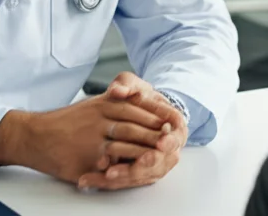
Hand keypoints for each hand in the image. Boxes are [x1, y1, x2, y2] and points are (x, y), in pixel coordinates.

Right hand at [0, 91, 172, 185]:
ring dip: (147, 151)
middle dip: (157, 135)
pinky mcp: (88, 156)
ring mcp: (94, 137)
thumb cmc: (64, 121)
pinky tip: (138, 169)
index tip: (174, 123)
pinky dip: (125, 167)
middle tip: (174, 142)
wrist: (34, 134)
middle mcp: (101, 117)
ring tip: (163, 156)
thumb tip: (139, 99)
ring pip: (128, 144)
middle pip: (138, 125)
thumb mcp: (91, 105)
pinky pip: (111, 162)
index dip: (158, 116)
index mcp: (105, 103)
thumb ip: (114, 102)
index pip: (139, 107)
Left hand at [77, 72, 189, 190]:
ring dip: (125, 176)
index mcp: (174, 126)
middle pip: (161, 162)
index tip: (162, 142)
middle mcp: (168, 149)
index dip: (171, 141)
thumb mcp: (133, 86)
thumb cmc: (137, 98)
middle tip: (134, 165)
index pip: (177, 137)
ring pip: (142, 176)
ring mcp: (154, 164)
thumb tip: (117, 90)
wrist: (133, 112)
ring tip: (106, 174)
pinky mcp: (137, 173)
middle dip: (145, 165)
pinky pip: (125, 181)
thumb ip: (126, 85)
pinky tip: (91, 179)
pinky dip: (108, 182)